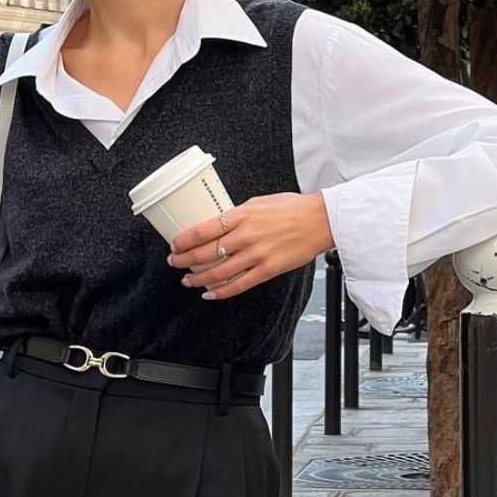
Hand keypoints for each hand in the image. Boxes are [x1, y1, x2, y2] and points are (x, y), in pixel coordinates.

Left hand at [167, 192, 334, 300]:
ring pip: (218, 272)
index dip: (184, 240)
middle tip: (174, 262)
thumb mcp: (259, 202)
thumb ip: (238, 214)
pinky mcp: (267, 270)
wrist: (321, 220)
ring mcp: (256, 255)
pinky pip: (238, 285)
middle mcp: (246, 236)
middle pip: (205, 252)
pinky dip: (220, 292)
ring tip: (187, 280)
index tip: (175, 244)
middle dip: (184, 260)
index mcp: (241, 215)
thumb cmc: (292, 208)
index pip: (203, 230)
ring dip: (198, 278)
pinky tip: (209, 294)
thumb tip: (218, 223)